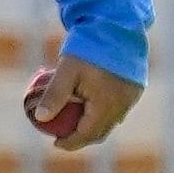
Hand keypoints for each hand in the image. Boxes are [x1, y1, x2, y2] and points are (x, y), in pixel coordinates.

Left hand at [28, 51, 144, 152]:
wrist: (116, 28)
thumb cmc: (88, 49)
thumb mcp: (66, 71)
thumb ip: (54, 95)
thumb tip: (40, 118)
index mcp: (108, 104)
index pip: (88, 133)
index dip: (72, 142)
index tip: (55, 144)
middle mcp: (123, 105)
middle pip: (101, 131)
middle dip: (82, 138)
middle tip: (62, 137)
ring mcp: (131, 98)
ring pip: (110, 121)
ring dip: (92, 126)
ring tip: (72, 123)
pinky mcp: (133, 90)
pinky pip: (116, 109)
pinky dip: (101, 113)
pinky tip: (86, 107)